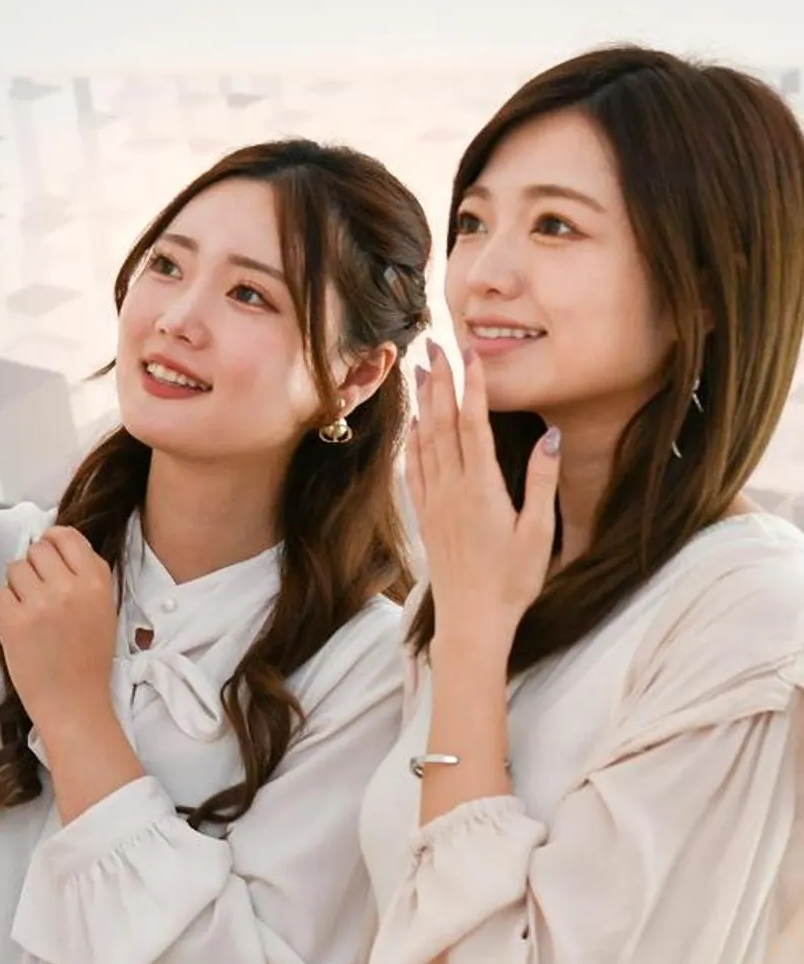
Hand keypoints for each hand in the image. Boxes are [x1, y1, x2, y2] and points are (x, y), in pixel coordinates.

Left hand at [0, 527, 119, 725]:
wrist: (74, 703)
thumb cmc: (88, 659)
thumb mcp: (104, 609)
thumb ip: (87, 574)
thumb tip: (58, 543)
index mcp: (96, 583)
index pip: (67, 536)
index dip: (52, 539)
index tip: (47, 550)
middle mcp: (69, 588)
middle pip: (37, 549)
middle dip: (34, 566)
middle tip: (39, 591)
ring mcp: (40, 604)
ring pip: (15, 568)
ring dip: (18, 585)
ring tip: (31, 611)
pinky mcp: (14, 621)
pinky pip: (0, 592)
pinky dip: (5, 606)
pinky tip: (19, 624)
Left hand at [406, 344, 560, 646]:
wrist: (471, 619)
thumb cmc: (513, 580)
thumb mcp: (539, 532)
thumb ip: (542, 481)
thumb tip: (552, 436)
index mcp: (481, 489)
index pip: (474, 425)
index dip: (471, 386)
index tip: (469, 354)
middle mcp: (451, 489)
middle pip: (442, 423)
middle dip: (439, 381)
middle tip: (433, 344)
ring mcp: (433, 500)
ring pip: (424, 440)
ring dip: (423, 402)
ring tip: (419, 369)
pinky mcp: (424, 514)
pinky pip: (414, 467)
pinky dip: (412, 439)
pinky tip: (412, 422)